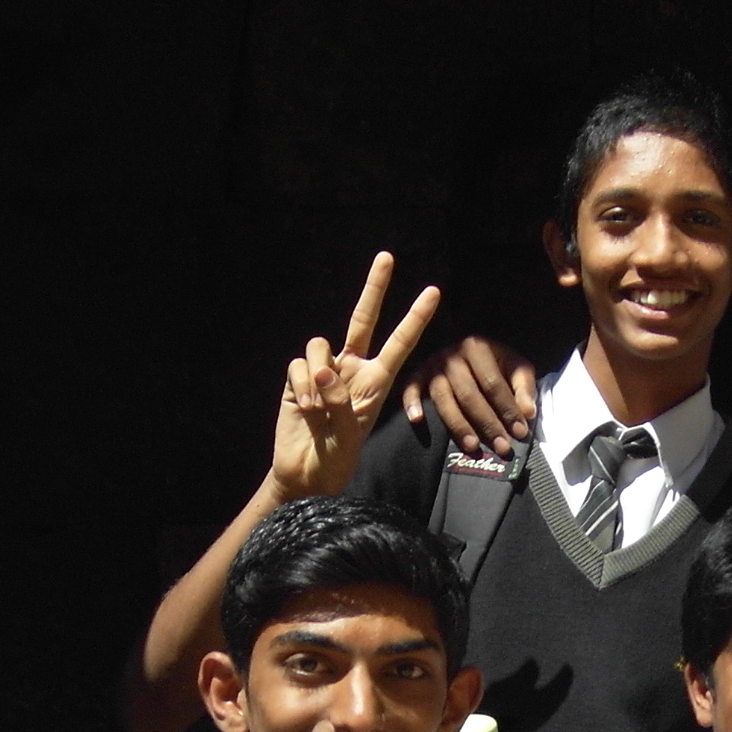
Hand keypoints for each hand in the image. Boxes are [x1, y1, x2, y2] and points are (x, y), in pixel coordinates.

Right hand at [273, 253, 441, 499]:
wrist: (305, 473)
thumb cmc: (337, 458)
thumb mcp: (349, 435)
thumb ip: (340, 401)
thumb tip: (321, 370)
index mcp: (377, 381)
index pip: (400, 343)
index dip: (415, 317)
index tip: (434, 292)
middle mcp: (352, 369)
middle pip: (363, 319)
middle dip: (375, 288)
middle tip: (387, 257)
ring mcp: (324, 371)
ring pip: (320, 345)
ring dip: (317, 376)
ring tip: (318, 409)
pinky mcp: (298, 378)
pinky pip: (298, 365)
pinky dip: (301, 386)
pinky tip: (305, 408)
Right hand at [400, 335, 539, 456]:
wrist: (465, 345)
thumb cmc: (493, 361)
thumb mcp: (514, 364)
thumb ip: (523, 386)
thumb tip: (528, 413)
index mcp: (476, 347)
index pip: (493, 384)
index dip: (507, 409)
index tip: (520, 433)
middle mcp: (451, 356)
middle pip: (469, 395)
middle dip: (487, 423)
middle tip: (501, 447)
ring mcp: (431, 366)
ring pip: (443, 399)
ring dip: (458, 425)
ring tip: (473, 446)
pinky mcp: (416, 375)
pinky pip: (410, 390)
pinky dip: (411, 404)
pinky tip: (418, 421)